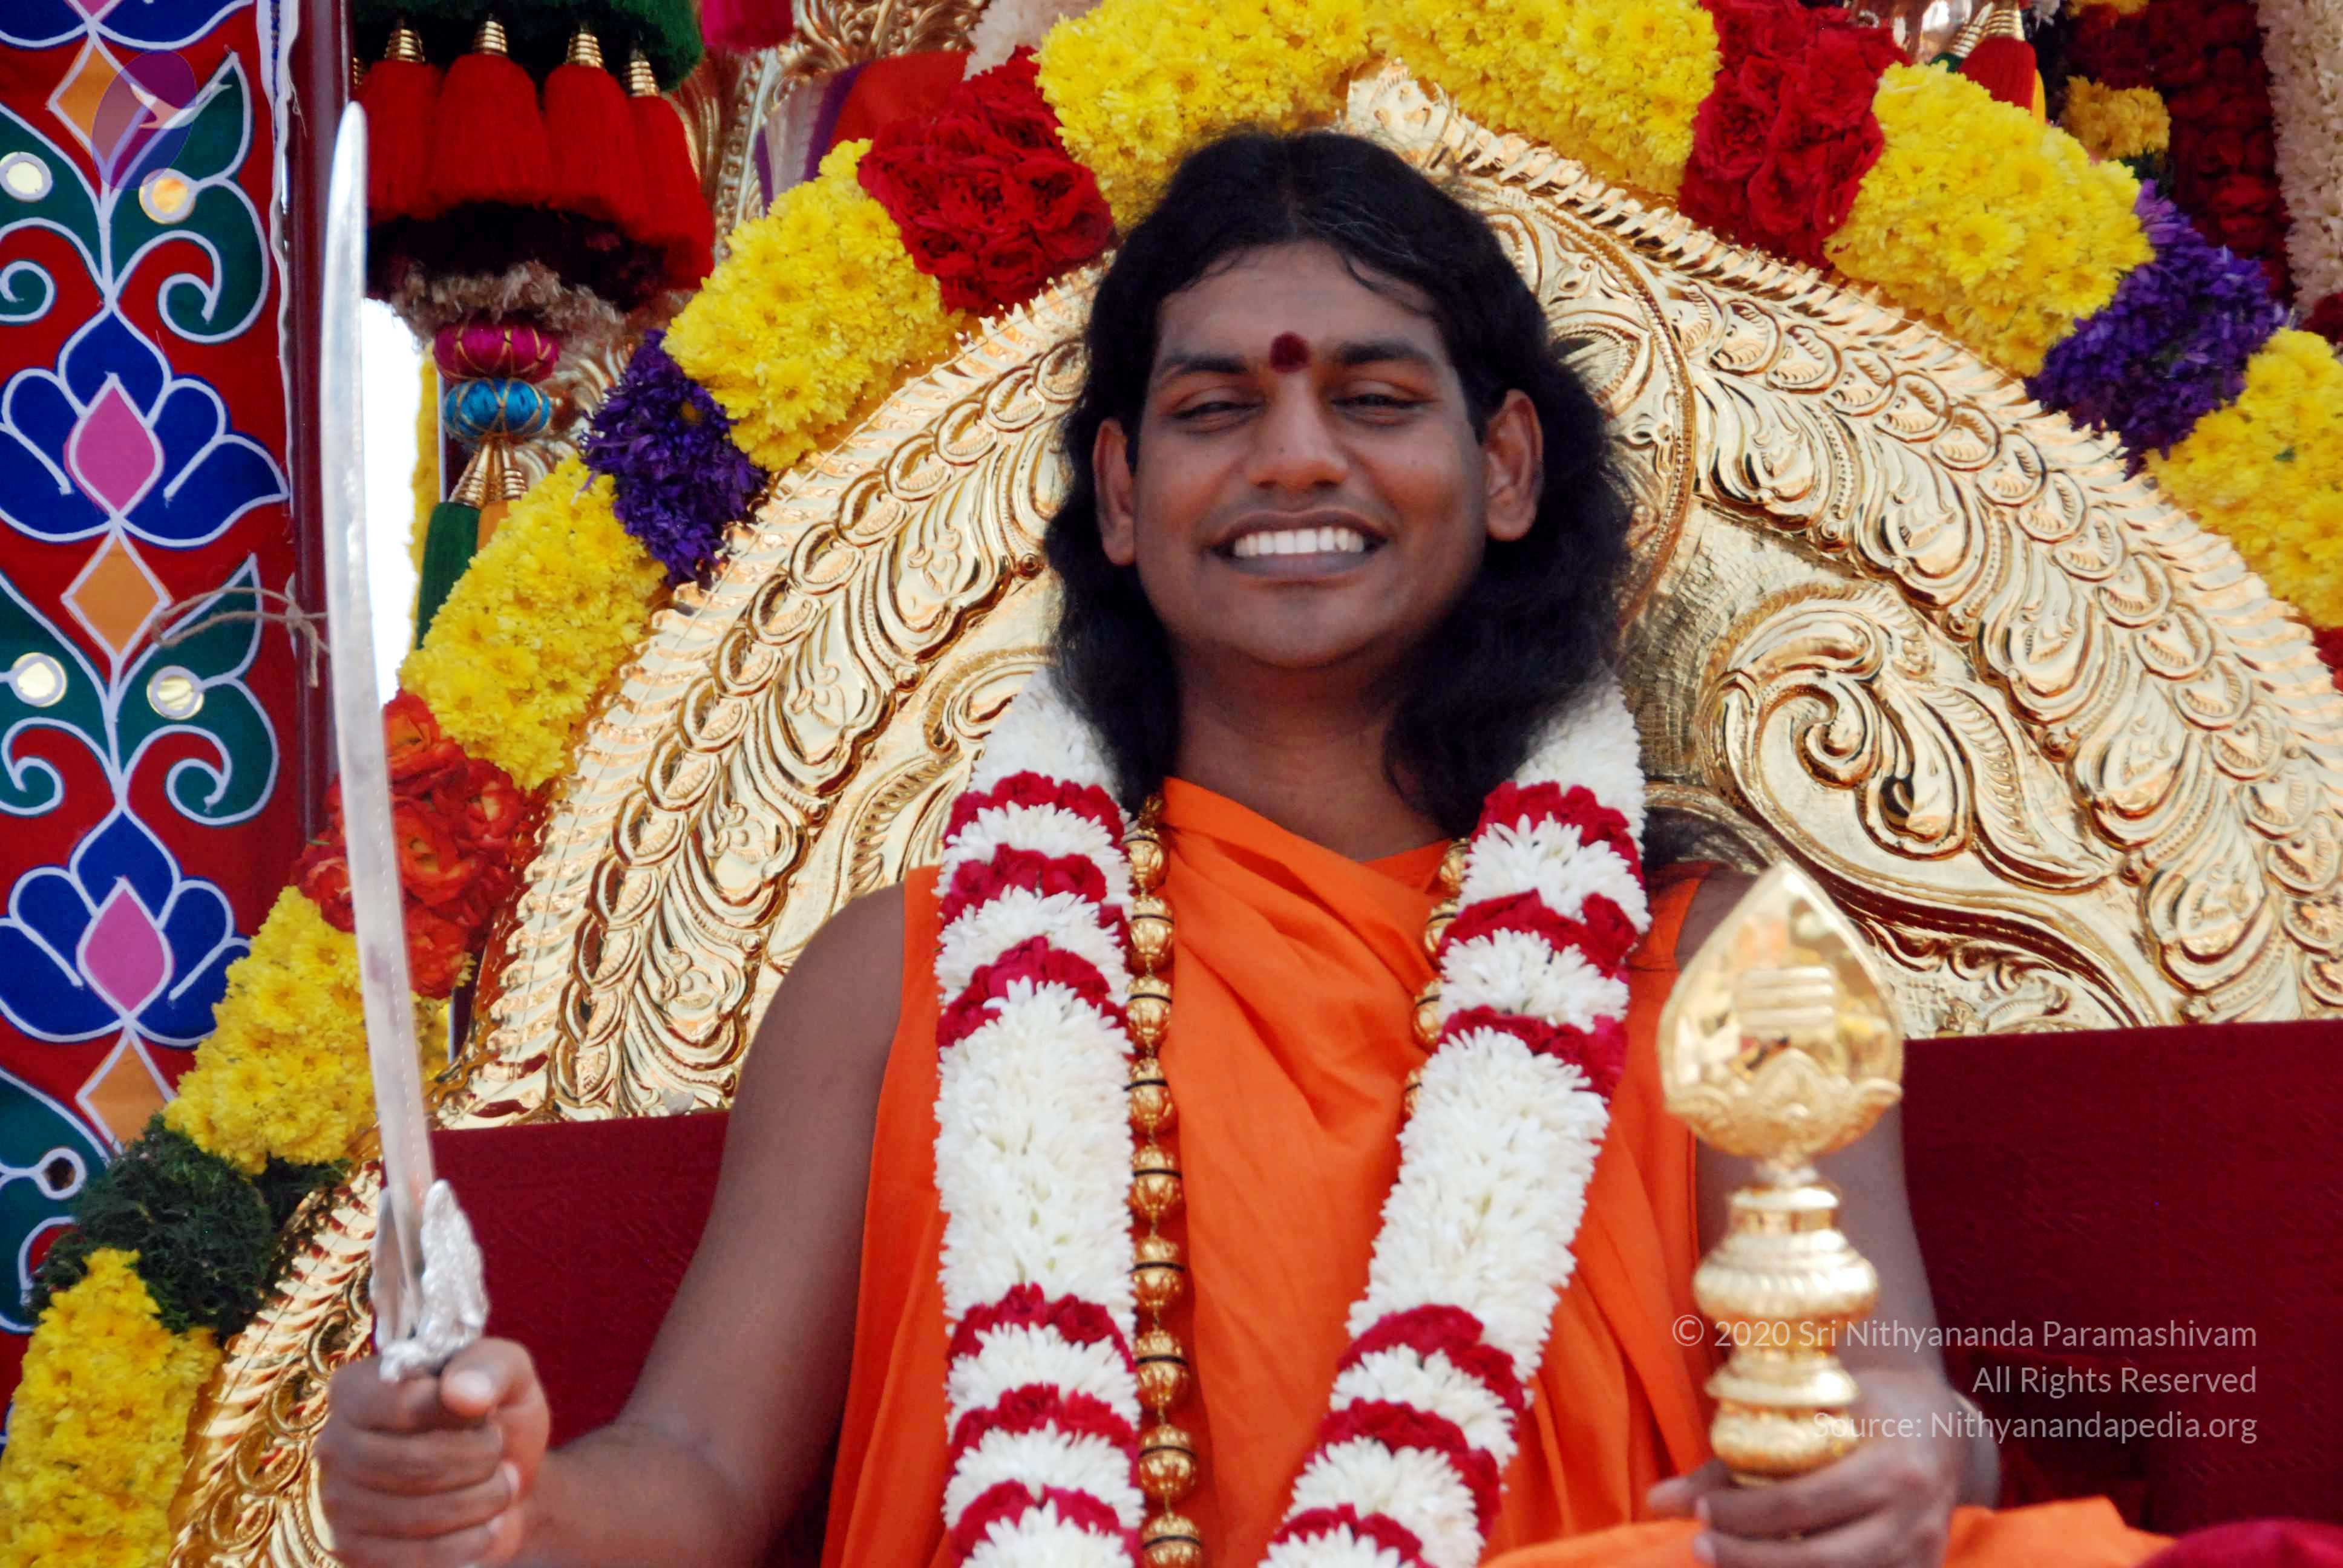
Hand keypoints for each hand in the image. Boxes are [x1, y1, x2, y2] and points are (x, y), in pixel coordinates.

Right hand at [319, 1338, 550, 1567]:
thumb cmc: (495, 1416)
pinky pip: (413, 1559)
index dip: (459, 1414)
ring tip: (500, 1485)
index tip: (487, 1415)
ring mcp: (336, 1503)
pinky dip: (467, 1543)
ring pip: (414, 1515)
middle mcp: (333, 1444)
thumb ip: (489, 1367)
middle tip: (498, 1453)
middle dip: (477, 1460)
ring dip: (480, 1502)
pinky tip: (486, 1526)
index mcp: (356, 1388)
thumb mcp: (507, 1373)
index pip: (402, 1403)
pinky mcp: (353, 1552)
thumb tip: (462, 1392)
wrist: (502, 1479)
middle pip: (409, 1463)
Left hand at [1645, 1368, 1969, 1567]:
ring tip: (1727, 1561)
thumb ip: (1738, 1456)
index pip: (1803, 1502)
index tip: (1701, 1511)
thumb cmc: (1866, 1406)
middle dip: (1751, 1559)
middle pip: (1820, 1559)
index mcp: (1891, 1468)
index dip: (1745, 1514)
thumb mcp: (1813, 1411)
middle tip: (1700, 1548)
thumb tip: (1657, 1501)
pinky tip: (1763, 1567)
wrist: (1942, 1427)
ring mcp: (1921, 1556)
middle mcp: (1913, 1520)